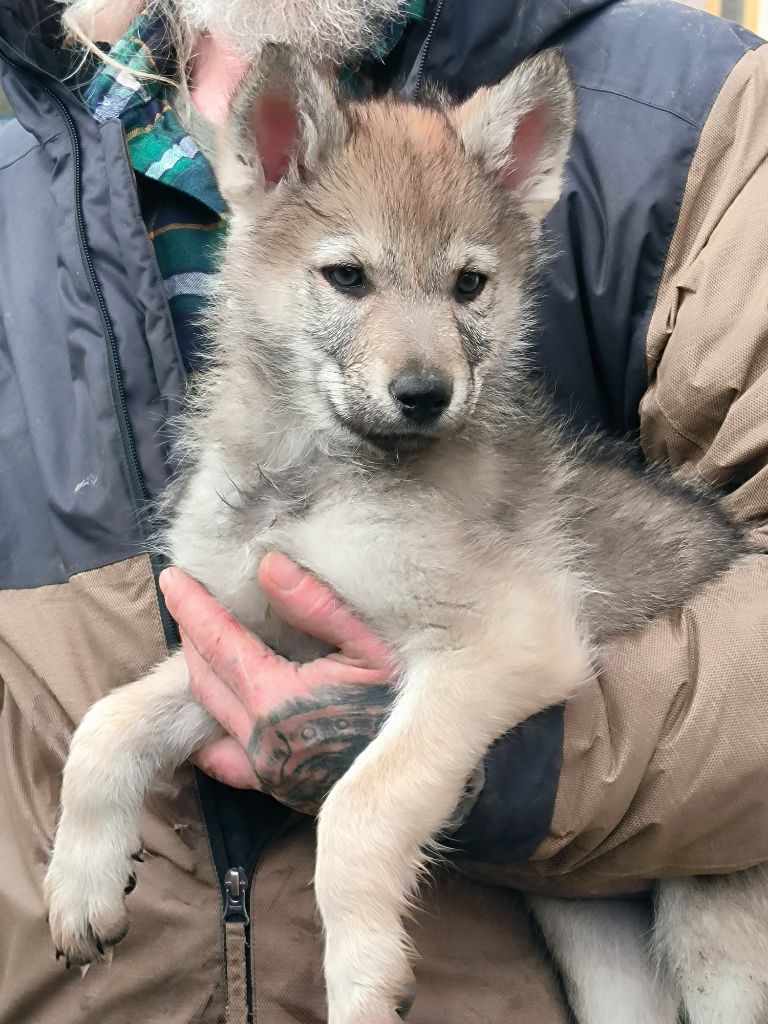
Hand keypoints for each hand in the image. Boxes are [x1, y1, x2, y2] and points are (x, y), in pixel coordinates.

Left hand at [158, 554, 396, 813]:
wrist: (428, 775)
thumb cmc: (407, 703)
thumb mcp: (373, 647)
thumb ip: (317, 606)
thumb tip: (268, 566)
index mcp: (277, 700)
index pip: (219, 643)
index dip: (192, 607)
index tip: (173, 576)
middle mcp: (260, 740)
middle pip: (205, 678)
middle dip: (189, 635)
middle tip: (182, 600)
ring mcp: (266, 769)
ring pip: (209, 715)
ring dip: (198, 674)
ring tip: (196, 642)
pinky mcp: (278, 788)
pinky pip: (225, 761)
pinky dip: (208, 732)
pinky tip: (208, 717)